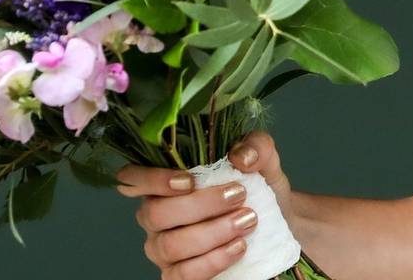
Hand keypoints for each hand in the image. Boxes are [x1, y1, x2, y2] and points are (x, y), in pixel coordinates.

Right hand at [117, 132, 290, 279]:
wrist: (280, 227)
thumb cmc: (259, 191)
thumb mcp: (263, 161)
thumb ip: (255, 147)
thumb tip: (241, 157)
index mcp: (163, 183)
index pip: (132, 179)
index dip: (151, 179)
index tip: (189, 180)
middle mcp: (155, 216)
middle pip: (155, 213)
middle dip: (200, 205)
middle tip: (238, 195)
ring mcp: (163, 249)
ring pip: (170, 245)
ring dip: (212, 233)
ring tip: (247, 221)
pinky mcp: (178, 276)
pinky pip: (183, 274)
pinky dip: (213, 261)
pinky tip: (239, 247)